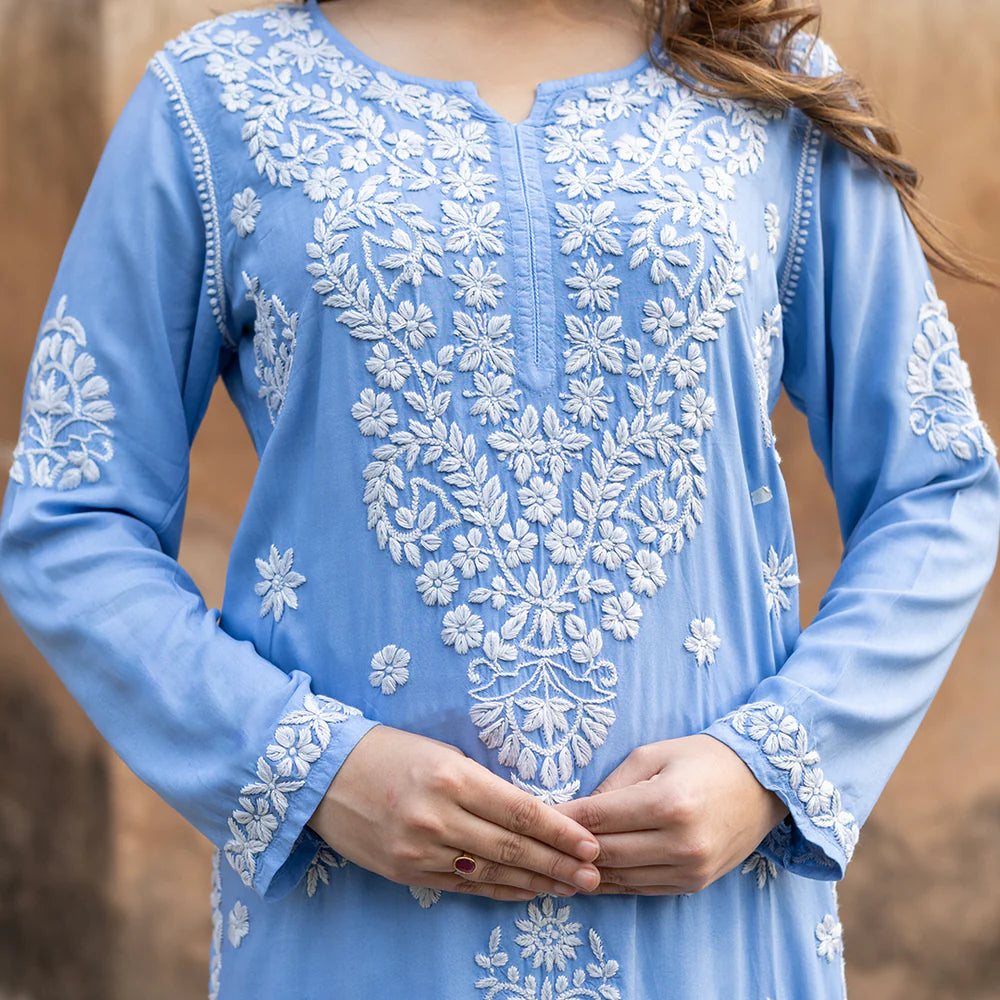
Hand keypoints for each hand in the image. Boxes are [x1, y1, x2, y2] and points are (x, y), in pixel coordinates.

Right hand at [307, 725, 601, 900]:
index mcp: (452, 777)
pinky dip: (498, 891)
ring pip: (492, 871)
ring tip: (569, 888)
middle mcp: (438, 816)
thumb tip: (530, 812)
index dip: (559, 830)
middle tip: (593, 875)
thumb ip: (481, 784)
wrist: (323, 775)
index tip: (591, 843)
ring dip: (535, 883)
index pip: (520, 809)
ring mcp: (420, 849)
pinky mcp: (406, 872)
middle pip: (513, 846)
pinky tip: (525, 893)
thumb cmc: (389, 753)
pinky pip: (463, 885)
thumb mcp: (441, 754)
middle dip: (558, 863)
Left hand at [553, 735, 788, 894]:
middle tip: (538, 840)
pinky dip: (612, 882)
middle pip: (605, 852)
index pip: (599, 817)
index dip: (562, 819)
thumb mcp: (654, 754)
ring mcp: (689, 870)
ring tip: (555, 861)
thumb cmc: (703, 759)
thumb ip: (613, 784)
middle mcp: (680, 843)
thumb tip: (577, 812)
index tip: (535, 817)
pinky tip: (588, 874)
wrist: (762, 785)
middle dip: (567, 847)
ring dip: (585, 870)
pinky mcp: (694, 885)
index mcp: (668, 803)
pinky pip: (640, 888)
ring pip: (620, 876)